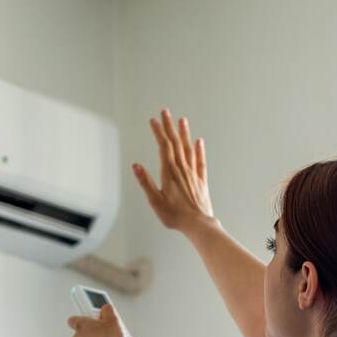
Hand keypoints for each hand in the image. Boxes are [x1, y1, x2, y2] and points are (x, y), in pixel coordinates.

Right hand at [132, 109, 215, 235]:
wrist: (198, 224)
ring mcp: (193, 174)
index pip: (163, 146)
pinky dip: (199, 150)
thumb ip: (146, 182)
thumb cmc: (175, 216)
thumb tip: (136, 165)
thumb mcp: (155, 201)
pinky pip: (200, 161)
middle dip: (169, 126)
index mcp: (169, 172)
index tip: (153, 120)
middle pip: (175, 143)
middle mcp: (182, 169)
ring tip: (182, 120)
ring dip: (184, 133)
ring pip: (188, 149)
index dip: (158, 131)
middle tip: (165, 111)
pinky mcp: (201, 181)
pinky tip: (199, 142)